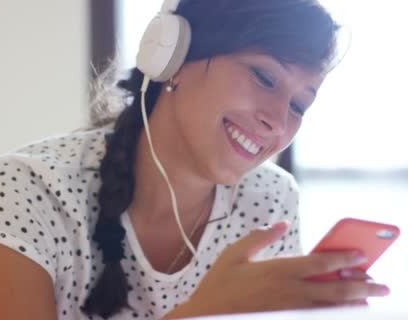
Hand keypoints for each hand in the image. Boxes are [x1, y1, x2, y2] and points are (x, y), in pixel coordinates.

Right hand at [188, 221, 388, 314]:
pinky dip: (333, 315)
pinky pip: (316, 318)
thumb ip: (260, 237)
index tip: (362, 255)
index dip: (344, 258)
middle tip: (381, 285)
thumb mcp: (234, 253)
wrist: (207, 315)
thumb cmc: (219, 284)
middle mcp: (289, 291)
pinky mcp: (284, 319)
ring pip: (330, 308)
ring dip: (352, 303)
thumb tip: (281, 224)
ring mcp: (289, 310)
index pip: (320, 262)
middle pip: (334, 288)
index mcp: (278, 270)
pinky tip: (343, 312)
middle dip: (362, 286)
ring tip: (369, 301)